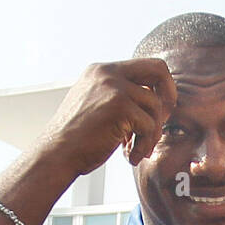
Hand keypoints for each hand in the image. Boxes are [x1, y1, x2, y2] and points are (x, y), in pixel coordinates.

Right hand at [37, 59, 177, 175]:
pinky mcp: (120, 106)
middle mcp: (108, 73)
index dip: (158, 88)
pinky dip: (144, 146)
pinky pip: (149, 126)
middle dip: (169, 96)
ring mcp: (114, 87)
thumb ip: (118, 98)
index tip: (157, 112)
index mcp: (101, 71)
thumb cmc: (75, 141)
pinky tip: (131, 157)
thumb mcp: (94, 107)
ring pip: (155, 106)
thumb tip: (151, 102)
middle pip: (158, 68)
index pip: (143, 66)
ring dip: (152, 134)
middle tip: (163, 121)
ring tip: (137, 151)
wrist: (56, 155)